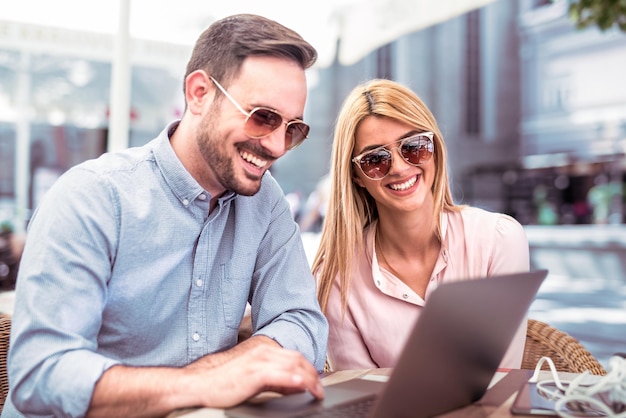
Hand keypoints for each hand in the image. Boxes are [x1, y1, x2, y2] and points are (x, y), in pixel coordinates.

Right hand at [188, 337, 324, 407]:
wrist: (197, 384)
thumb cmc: (220, 382)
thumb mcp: (250, 376)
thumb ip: (271, 377)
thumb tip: (291, 385)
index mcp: (261, 349)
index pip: (292, 356)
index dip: (308, 368)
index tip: (315, 381)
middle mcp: (262, 352)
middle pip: (297, 359)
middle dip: (312, 374)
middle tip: (319, 388)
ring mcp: (259, 361)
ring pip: (293, 366)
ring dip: (309, 379)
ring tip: (316, 391)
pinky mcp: (254, 374)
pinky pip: (281, 376)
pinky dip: (296, 381)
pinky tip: (304, 387)